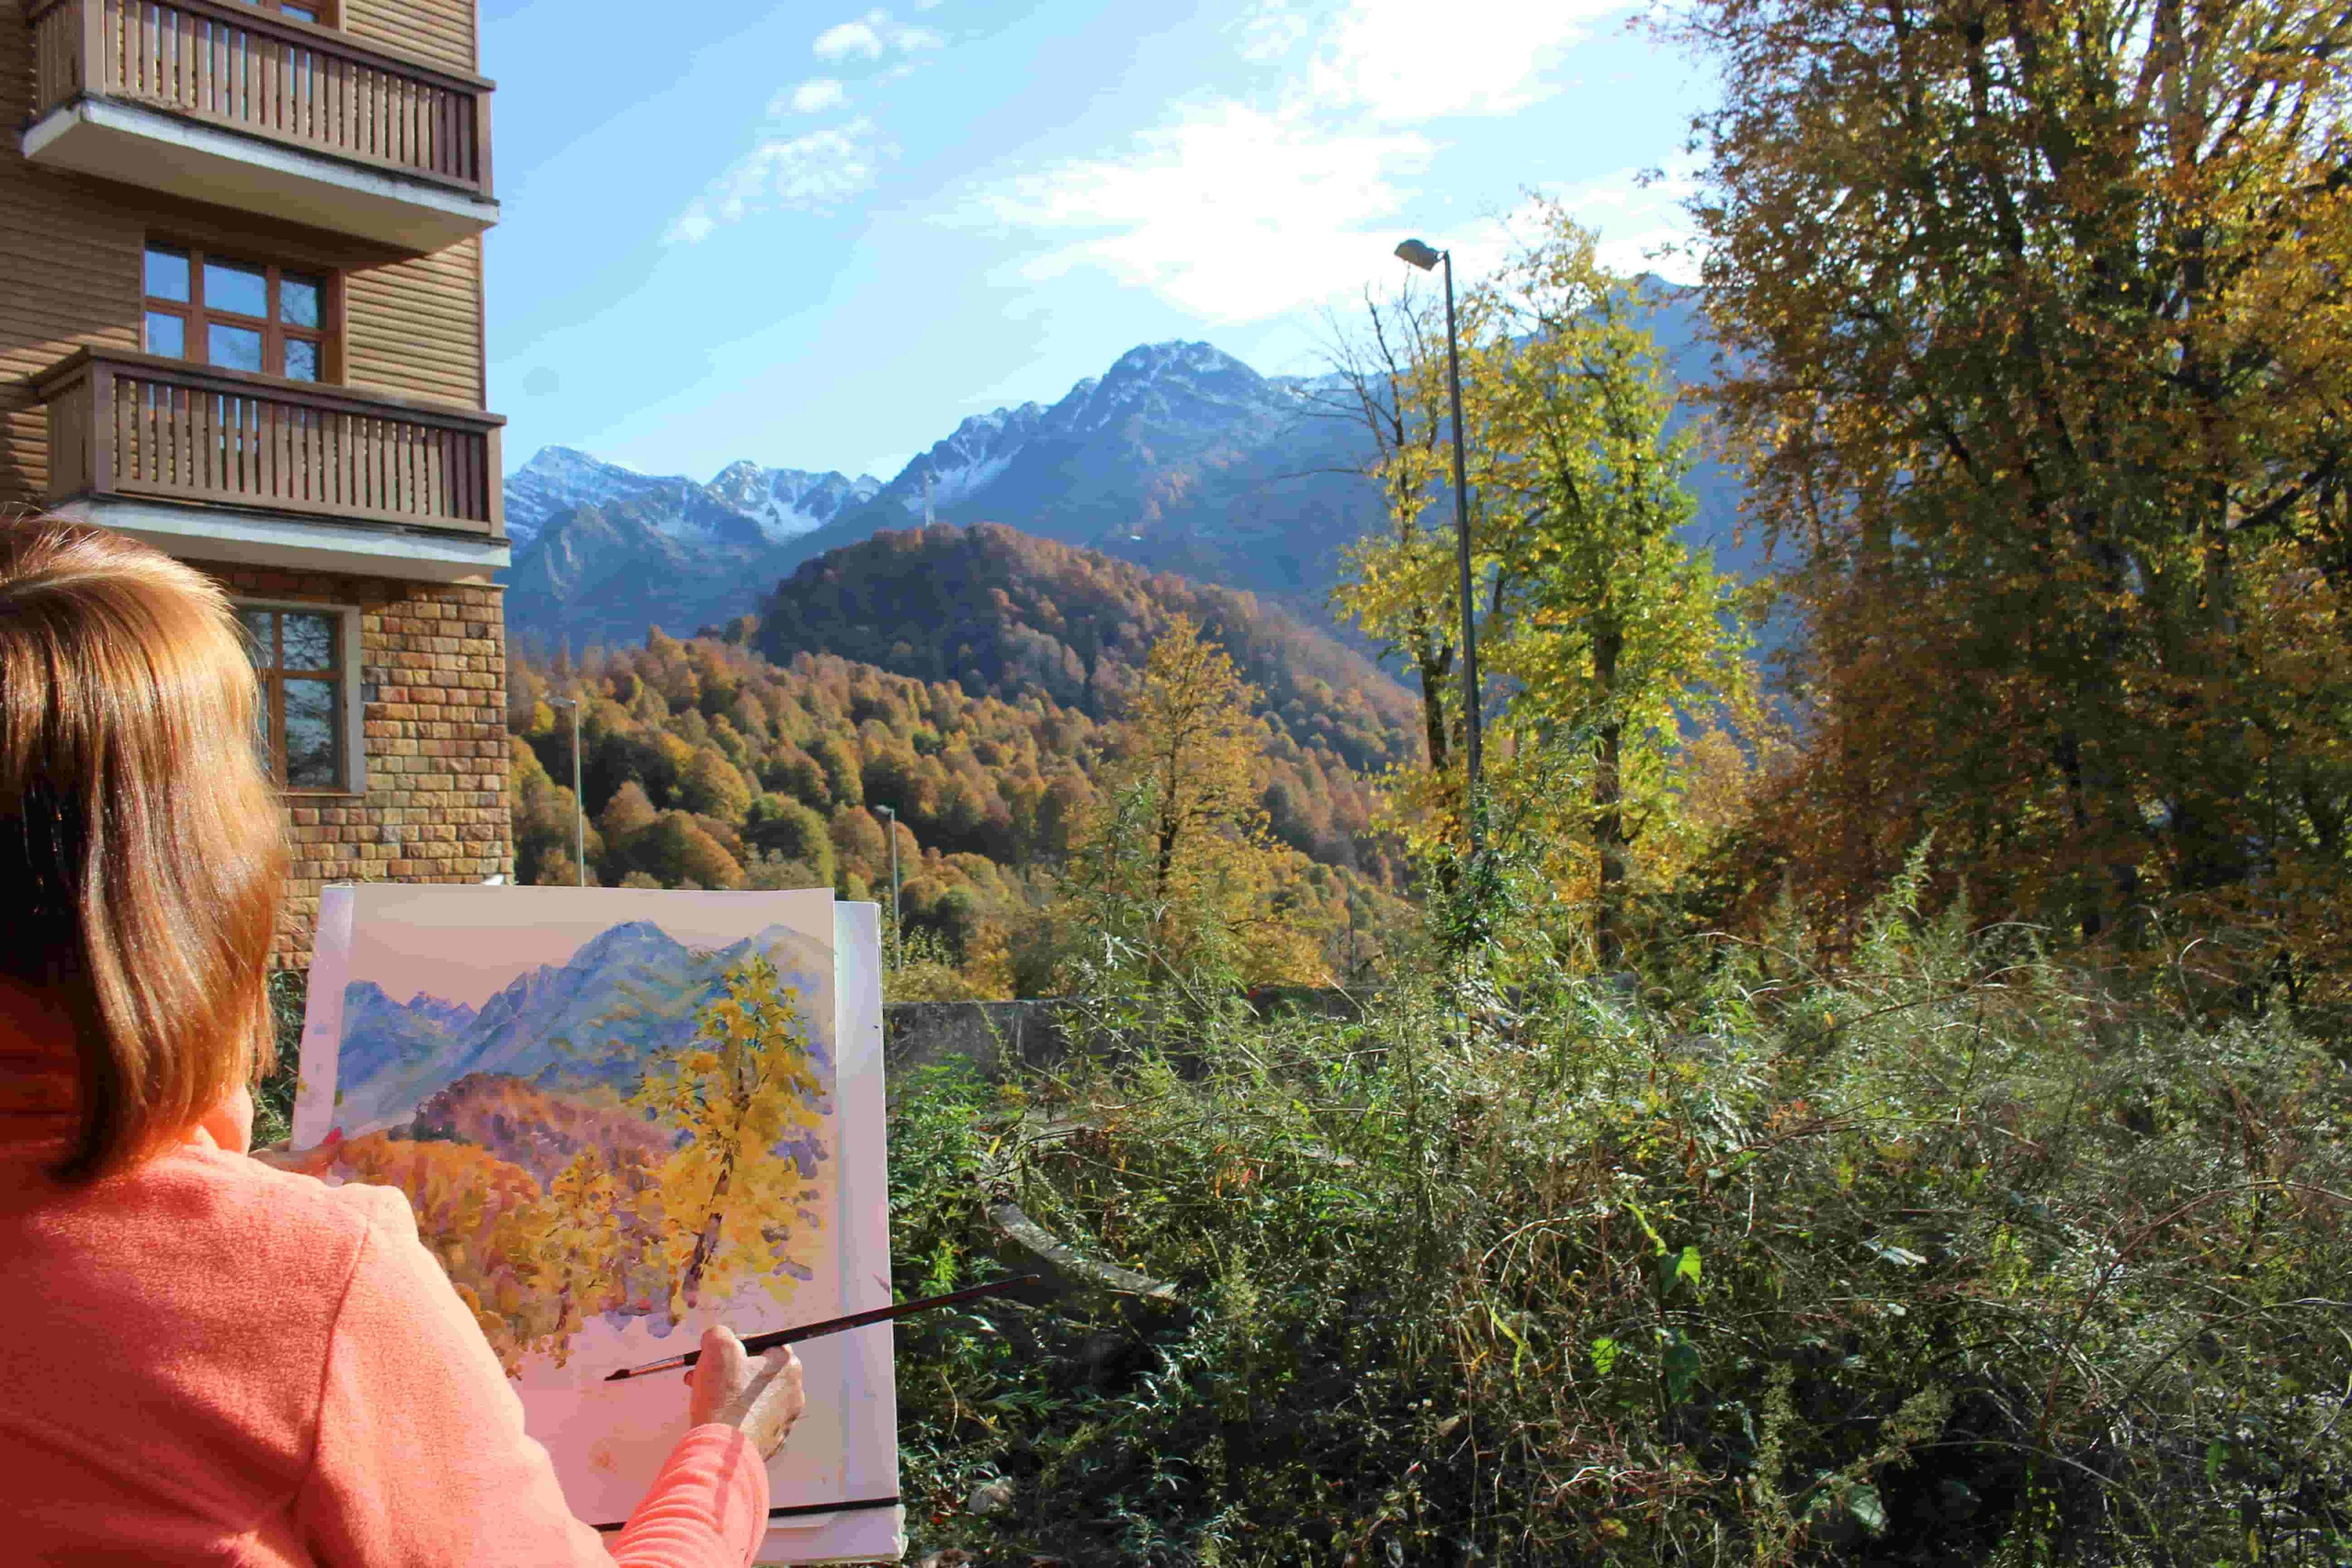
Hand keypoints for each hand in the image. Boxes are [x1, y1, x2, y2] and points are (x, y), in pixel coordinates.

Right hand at [684, 1326, 803, 1458]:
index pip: (765, 1344)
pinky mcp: (770, 1443)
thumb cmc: (724, 1396)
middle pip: (756, 1373)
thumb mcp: (718, 1347)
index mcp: (789, 1367)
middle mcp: (793, 1394)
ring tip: (702, 1396)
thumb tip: (717, 1337)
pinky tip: (714, 1418)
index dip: (737, 1346)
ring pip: (751, 1398)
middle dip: (727, 1371)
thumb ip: (719, 1334)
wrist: (721, 1451)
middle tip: (704, 1374)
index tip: (717, 1354)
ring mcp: (784, 1421)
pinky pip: (749, 1421)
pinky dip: (733, 1416)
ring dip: (727, 1393)